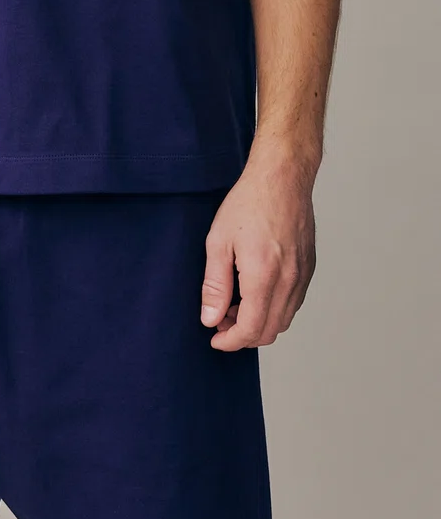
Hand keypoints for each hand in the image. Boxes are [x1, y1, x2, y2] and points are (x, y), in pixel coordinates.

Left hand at [201, 148, 316, 350]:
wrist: (282, 177)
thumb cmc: (248, 203)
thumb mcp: (218, 242)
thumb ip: (214, 285)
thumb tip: (210, 318)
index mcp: (263, 276)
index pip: (250, 329)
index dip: (230, 341)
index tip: (215, 338)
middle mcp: (289, 281)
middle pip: (269, 331)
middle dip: (243, 335)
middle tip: (220, 319)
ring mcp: (303, 275)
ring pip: (284, 319)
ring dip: (260, 322)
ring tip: (235, 304)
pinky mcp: (309, 268)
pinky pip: (294, 302)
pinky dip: (275, 308)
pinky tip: (255, 291)